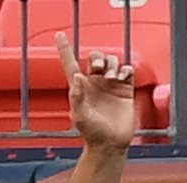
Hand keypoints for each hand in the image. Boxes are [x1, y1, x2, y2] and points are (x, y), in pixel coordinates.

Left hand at [56, 32, 135, 150]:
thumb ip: (76, 97)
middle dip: (98, 57)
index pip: (70, 64)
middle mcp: (95, 84)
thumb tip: (76, 77)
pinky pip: (127, 70)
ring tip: (112, 77)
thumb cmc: (92, 134)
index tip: (59, 35)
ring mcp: (110, 85)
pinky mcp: (125, 89)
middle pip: (96, 58)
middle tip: (98, 68)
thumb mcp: (79, 117)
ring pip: (112, 61)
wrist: (110, 144)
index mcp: (80, 88)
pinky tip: (123, 77)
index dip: (65, 49)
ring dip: (112, 63)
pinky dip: (126, 69)